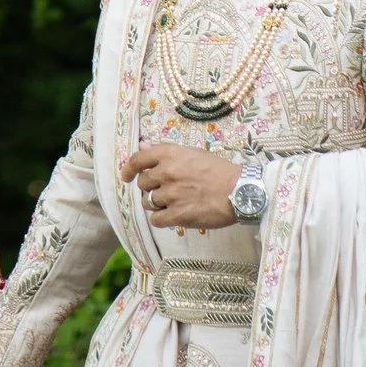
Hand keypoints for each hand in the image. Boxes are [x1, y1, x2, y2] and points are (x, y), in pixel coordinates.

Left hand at [121, 139, 240, 229]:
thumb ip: (165, 152)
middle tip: (164, 190)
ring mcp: (171, 195)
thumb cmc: (219, 170)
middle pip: (143, 183)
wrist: (239, 190)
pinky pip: (156, 220)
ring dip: (156, 204)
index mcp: (170, 155)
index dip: (128, 168)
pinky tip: (172, 215)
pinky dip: (161, 219)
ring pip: (148, 202)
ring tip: (171, 203)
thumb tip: (142, 146)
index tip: (126, 176)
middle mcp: (167, 173)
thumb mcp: (192, 153)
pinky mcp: (178, 215)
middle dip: (150, 187)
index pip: (138, 159)